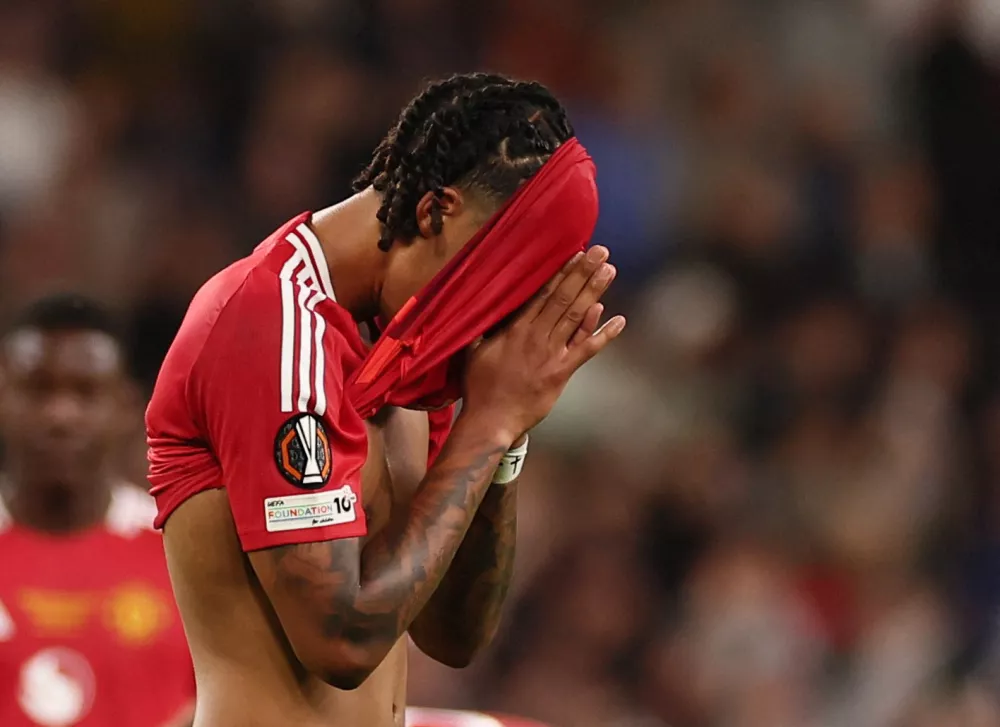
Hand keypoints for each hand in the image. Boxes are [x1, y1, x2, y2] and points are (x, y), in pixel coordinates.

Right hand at [462, 246, 625, 440]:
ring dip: (594, 292)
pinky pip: (586, 350)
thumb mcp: (472, 350)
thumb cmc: (480, 386)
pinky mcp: (561, 373)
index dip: (560, 272)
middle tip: (600, 251)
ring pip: (576, 317)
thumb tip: (480, 301)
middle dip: (582, 273)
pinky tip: (619, 320)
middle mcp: (536, 336)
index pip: (542, 293)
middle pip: (563, 298)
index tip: (575, 253)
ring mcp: (551, 354)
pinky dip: (604, 335)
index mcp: (515, 328)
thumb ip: (480, 325)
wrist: (491, 421)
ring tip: (609, 271)